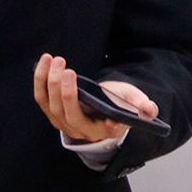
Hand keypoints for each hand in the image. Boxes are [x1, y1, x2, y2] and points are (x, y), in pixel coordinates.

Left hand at [33, 54, 156, 142]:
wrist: (102, 103)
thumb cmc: (119, 101)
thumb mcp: (133, 101)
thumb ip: (143, 106)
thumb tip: (150, 110)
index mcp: (106, 130)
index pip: (106, 130)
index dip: (110, 124)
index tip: (113, 118)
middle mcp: (82, 131)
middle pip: (70, 115)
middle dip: (66, 93)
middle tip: (68, 70)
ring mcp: (64, 122)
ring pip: (51, 105)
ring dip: (50, 81)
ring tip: (56, 60)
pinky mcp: (52, 111)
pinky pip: (42, 97)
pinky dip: (41, 78)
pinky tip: (45, 61)